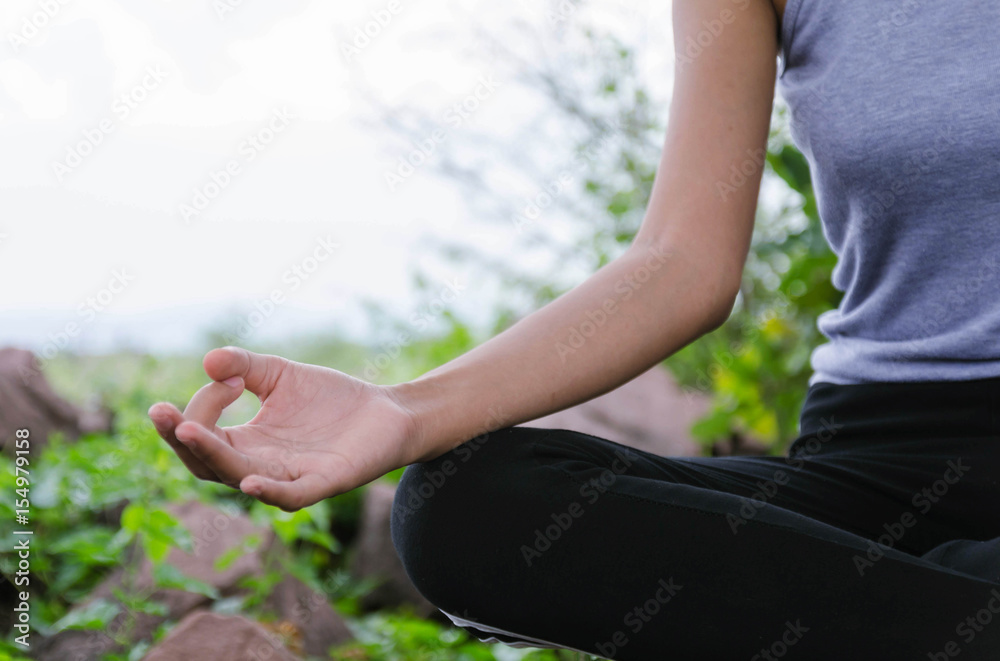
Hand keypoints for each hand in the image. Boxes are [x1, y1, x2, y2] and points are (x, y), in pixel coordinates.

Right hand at [147, 347, 421, 510]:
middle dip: (182, 439)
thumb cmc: (331, 399)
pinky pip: (291, 497)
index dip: (201, 406)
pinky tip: (249, 480)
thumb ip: (245, 366)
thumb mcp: (281, 375)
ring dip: (214, 458)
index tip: (227, 376)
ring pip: (240, 478)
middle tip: (162, 414)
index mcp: (246, 443)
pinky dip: (269, 491)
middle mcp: (261, 465)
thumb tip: (209, 361)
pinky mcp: (325, 482)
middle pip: (207, 465)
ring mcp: (291, 477)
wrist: (388, 411)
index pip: (202, 435)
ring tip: (189, 433)